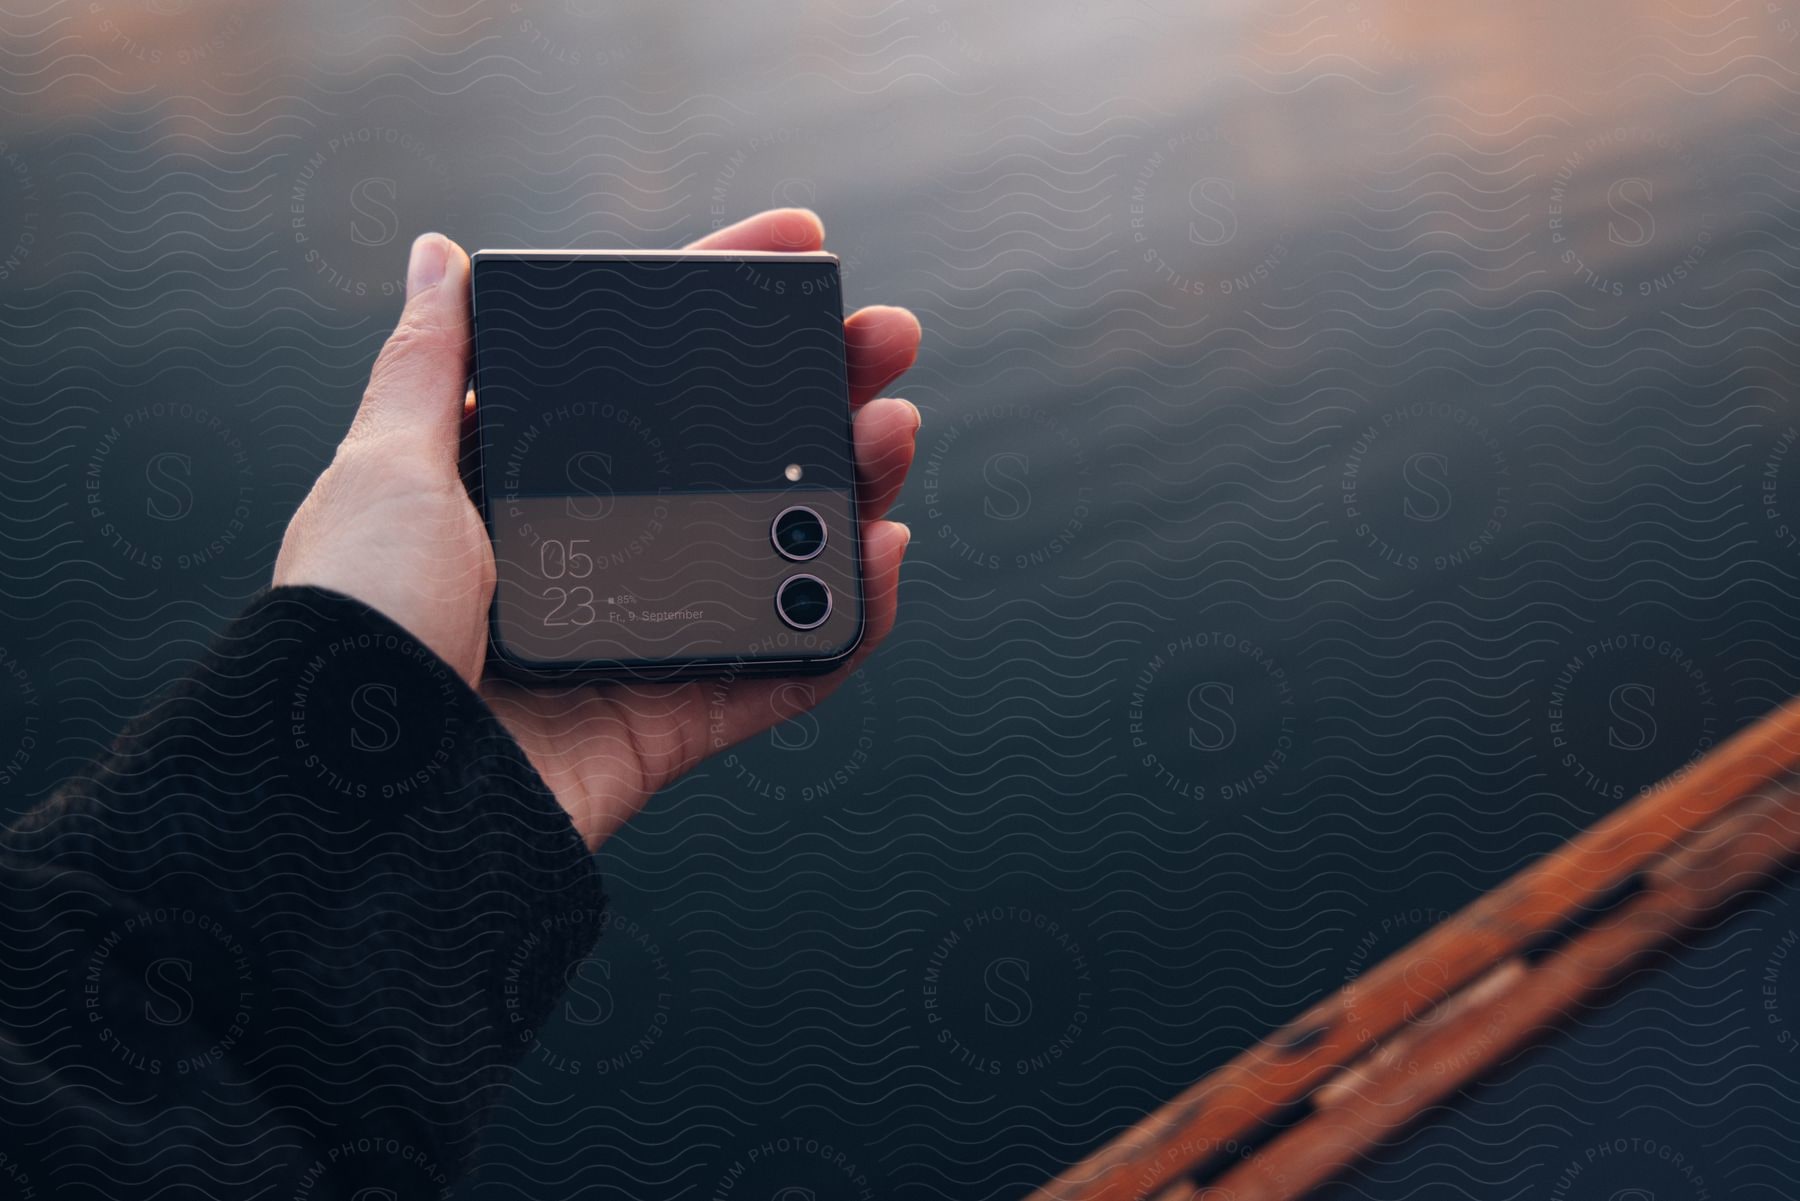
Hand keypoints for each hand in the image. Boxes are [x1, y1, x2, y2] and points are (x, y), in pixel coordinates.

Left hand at [274, 208, 920, 848]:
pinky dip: (849, 619)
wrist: (361, 804)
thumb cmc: (352, 627)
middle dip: (818, 388)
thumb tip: (439, 254)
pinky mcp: (676, 720)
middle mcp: (589, 552)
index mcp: (521, 484)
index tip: (800, 246)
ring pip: (776, 551)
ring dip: (851, 485)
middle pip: (732, 457)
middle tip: (886, 338)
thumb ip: (430, 366)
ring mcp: (641, 637)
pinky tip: (880, 549)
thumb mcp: (382, 471)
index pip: (643, 374)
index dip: (724, 306)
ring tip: (893, 427)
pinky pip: (786, 670)